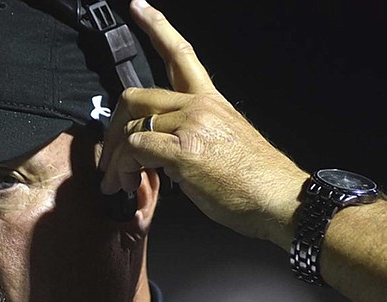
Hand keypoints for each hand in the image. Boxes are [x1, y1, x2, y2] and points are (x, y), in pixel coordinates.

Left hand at [99, 0, 308, 248]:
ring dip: (115, 159)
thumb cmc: (255, 179)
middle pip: (136, 97)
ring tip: (117, 183)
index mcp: (211, 100)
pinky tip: (131, 183)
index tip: (138, 6)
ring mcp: (191, 126)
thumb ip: (191, 135)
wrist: (278, 198)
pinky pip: (137, 147)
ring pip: (132, 126)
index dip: (156, 26)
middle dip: (112, 130)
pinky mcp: (183, 151)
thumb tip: (159, 152)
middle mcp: (199, 106)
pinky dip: (125, 167)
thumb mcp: (225, 142)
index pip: (180, 54)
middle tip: (108, 160)